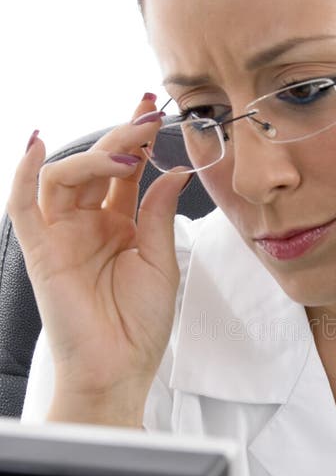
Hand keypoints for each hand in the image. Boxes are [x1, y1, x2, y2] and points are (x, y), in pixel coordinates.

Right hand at [7, 95, 190, 406]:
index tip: (153, 108)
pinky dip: (24, 172)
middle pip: (97, 165)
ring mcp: (62, 234)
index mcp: (120, 225)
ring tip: (128, 155)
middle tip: (146, 119)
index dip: (136, 137)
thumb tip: (173, 169)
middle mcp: (89, 224)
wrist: (119, 367)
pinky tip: (38, 143)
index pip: (125, 171)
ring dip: (93, 156)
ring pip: (65, 176)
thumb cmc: (141, 323)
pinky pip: (22, 204)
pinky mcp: (40, 249)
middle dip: (121, 136)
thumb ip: (159, 213)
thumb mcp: (161, 261)